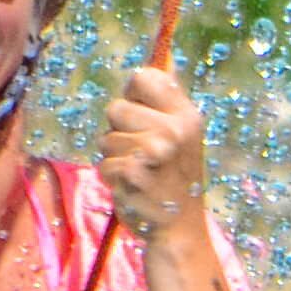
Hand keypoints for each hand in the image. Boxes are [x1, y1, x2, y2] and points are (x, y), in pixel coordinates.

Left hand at [99, 62, 210, 240]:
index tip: (141, 117)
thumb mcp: (183, 135)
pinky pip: (104, 163)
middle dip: (120, 131)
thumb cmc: (175, 179)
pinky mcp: (133, 174)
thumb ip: (167, 101)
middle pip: (116, 108)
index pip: (143, 77)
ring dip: (115, 156)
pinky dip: (112, 177)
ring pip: (106, 138)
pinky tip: (132, 187)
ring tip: (139, 173)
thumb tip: (159, 61)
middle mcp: (174, 130)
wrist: (180, 229)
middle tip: (142, 155)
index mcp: (187, 115)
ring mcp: (154, 152)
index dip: (133, 95)